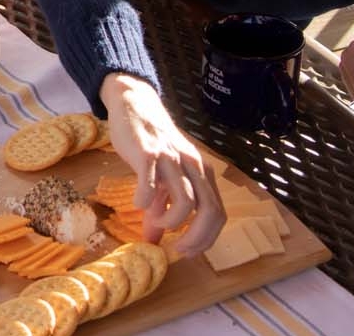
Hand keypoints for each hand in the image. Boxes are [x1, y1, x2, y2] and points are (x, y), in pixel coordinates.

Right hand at [100, 73, 225, 254]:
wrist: (135, 104)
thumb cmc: (152, 142)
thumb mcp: (161, 177)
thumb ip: (161, 208)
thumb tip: (153, 242)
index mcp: (201, 171)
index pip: (218, 212)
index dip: (206, 238)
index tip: (186, 250)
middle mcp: (192, 165)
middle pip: (210, 210)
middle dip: (196, 238)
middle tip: (177, 247)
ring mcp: (172, 158)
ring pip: (187, 201)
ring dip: (170, 222)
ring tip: (155, 221)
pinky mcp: (149, 153)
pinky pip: (151, 185)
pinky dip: (145, 203)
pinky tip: (138, 203)